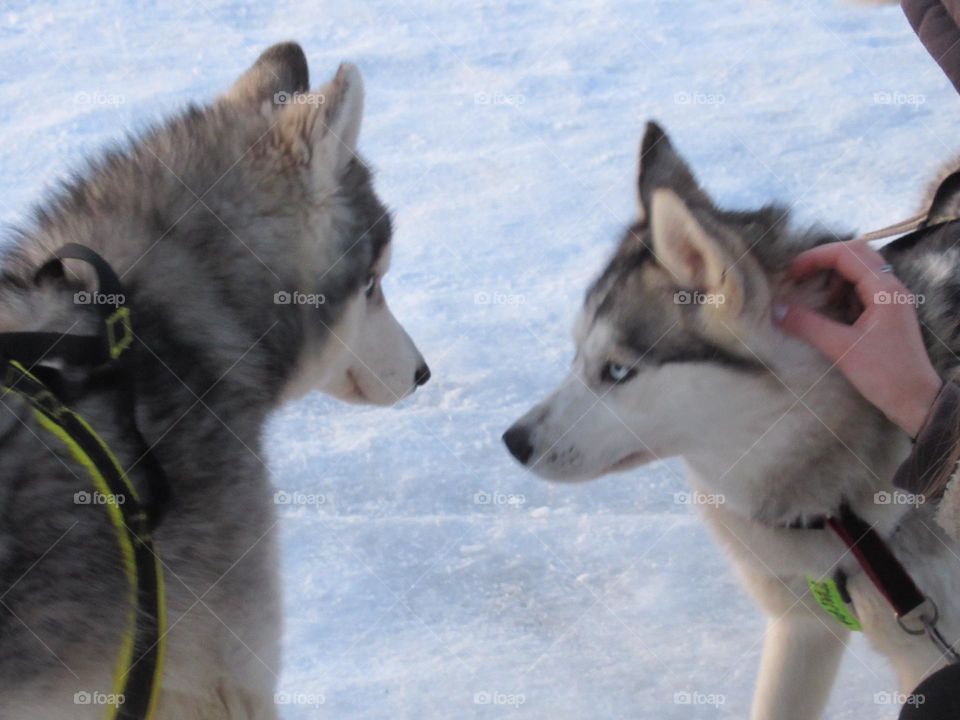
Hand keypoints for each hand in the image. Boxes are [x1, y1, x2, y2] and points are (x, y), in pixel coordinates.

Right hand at [775, 239, 942, 437]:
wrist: (916, 400)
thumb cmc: (885, 375)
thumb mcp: (842, 349)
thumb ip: (808, 326)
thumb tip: (776, 309)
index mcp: (884, 290)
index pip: (847, 254)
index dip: (815, 257)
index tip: (791, 273)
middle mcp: (891, 287)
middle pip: (855, 254)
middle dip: (823, 260)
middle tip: (798, 276)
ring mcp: (891, 299)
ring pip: (860, 269)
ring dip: (832, 275)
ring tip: (813, 295)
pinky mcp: (887, 313)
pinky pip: (862, 288)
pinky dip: (841, 290)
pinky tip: (828, 309)